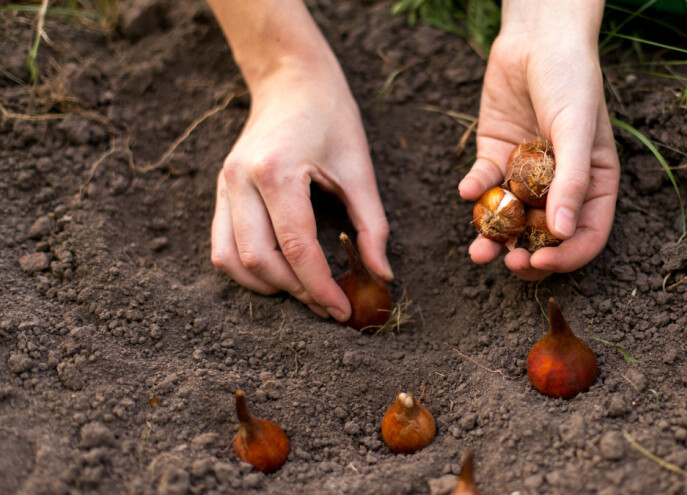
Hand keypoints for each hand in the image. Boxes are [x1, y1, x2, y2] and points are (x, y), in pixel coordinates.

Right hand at [211, 60, 391, 321]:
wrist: (291, 81)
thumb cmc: (332, 118)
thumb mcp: (361, 169)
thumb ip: (372, 226)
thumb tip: (383, 276)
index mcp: (277, 171)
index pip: (296, 247)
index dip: (321, 286)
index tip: (343, 311)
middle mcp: (240, 180)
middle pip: (259, 260)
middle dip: (296, 292)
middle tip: (329, 306)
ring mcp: (224, 186)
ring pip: (231, 260)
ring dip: (268, 286)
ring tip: (306, 293)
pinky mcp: (220, 191)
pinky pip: (222, 247)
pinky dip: (248, 270)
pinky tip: (281, 275)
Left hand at [458, 0, 618, 280]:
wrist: (537, 38)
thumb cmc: (572, 80)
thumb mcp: (578, 130)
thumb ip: (572, 181)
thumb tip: (563, 234)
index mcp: (593, 184)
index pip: (585, 235)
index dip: (566, 257)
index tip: (540, 263)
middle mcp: (560, 186)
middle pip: (545, 236)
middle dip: (526, 255)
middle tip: (508, 263)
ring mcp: (526, 174)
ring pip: (510, 219)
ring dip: (493, 238)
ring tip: (478, 251)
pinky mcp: (496, 157)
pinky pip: (484, 184)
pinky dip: (475, 191)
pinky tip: (467, 189)